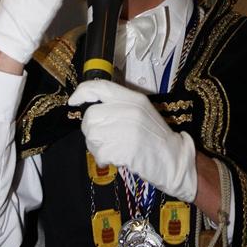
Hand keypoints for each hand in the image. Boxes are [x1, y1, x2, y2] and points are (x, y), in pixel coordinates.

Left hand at [69, 80, 197, 201]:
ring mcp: (128, 129)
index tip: (73, 101)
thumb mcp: (140, 110)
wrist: (173, 159)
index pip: (100, 87)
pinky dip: (103, 158)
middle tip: (102, 139)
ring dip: (96, 146)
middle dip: (91, 130)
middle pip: (91, 116)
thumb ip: (118, 105)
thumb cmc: (154, 135)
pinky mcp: (126, 149)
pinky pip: (100, 153)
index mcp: (132, 98)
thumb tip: (91, 106)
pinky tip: (114, 159)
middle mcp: (129, 110)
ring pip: (92, 135)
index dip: (82, 92)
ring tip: (110, 149)